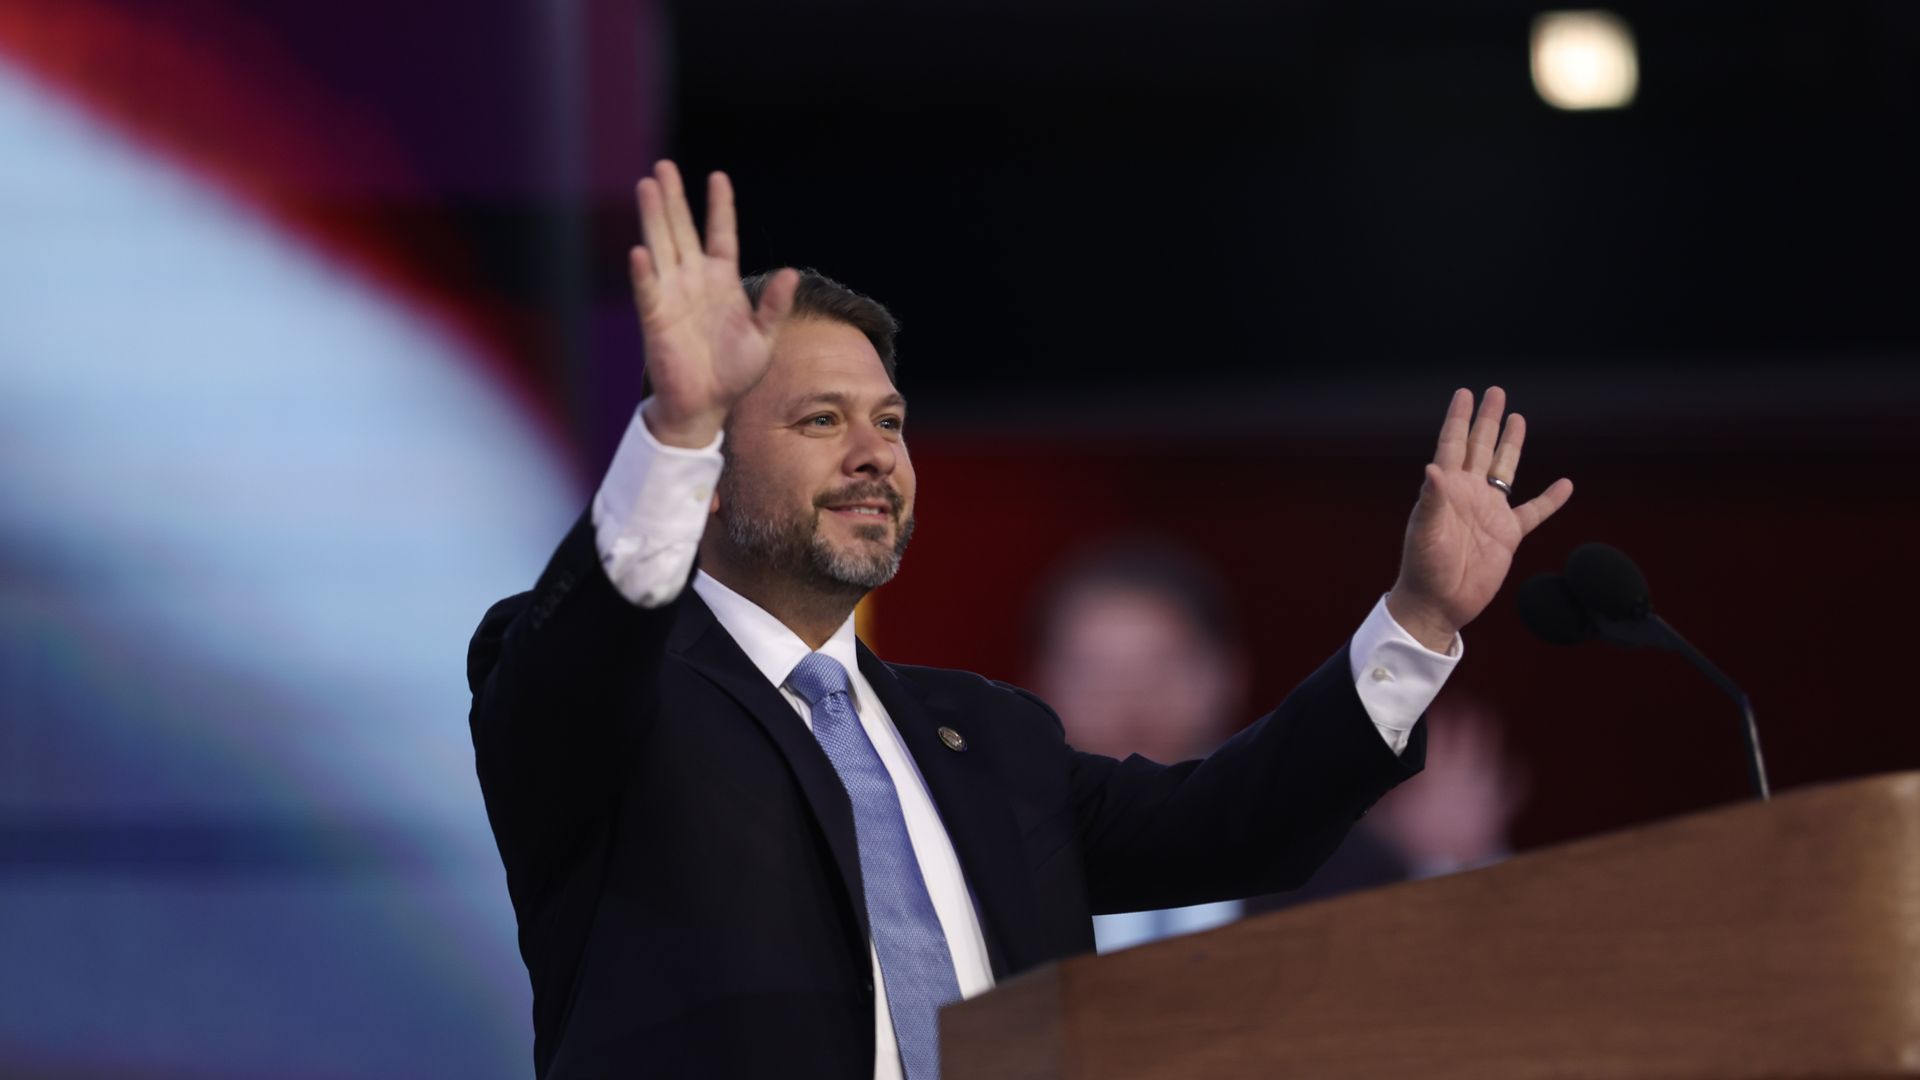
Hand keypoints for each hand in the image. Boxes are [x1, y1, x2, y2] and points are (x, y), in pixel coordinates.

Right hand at [629, 160, 798, 446]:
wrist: (707, 404)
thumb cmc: (735, 372)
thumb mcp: (765, 337)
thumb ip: (774, 305)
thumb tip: (791, 274)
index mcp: (722, 280)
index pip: (721, 234)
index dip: (720, 207)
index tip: (717, 176)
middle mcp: (694, 280)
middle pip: (682, 230)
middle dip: (673, 198)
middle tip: (663, 166)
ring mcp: (672, 295)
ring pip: (661, 247)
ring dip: (653, 218)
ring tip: (647, 186)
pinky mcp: (655, 317)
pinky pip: (648, 290)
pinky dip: (643, 273)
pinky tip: (639, 250)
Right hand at [1367, 698, 1527, 871]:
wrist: (1452, 864)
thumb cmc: (1420, 839)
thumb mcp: (1391, 813)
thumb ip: (1384, 790)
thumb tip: (1369, 773)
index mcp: (1437, 767)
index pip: (1438, 726)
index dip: (1434, 710)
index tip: (1428, 705)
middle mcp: (1464, 767)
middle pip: (1471, 725)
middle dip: (1465, 708)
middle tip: (1458, 701)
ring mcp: (1486, 781)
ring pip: (1493, 743)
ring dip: (1487, 726)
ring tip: (1482, 715)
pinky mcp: (1502, 799)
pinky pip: (1515, 777)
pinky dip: (1513, 767)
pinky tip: (1510, 760)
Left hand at [1386, 387, 1572, 650]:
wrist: (1439, 603)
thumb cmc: (1423, 568)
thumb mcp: (1425, 531)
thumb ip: (1433, 499)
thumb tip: (1433, 467)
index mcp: (1446, 489)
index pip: (1453, 444)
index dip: (1459, 419)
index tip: (1465, 393)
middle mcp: (1469, 494)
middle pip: (1481, 448)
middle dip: (1487, 420)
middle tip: (1495, 392)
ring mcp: (1489, 512)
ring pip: (1505, 470)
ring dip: (1512, 445)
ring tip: (1517, 418)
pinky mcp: (1507, 535)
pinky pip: (1533, 511)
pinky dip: (1550, 499)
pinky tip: (1564, 484)